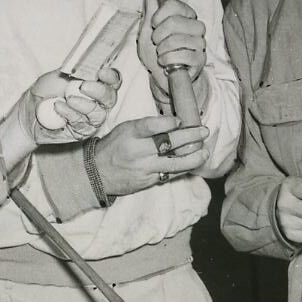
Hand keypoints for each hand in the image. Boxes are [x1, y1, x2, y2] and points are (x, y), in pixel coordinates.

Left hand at [1, 66, 122, 164]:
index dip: (111, 76)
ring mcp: (91, 119)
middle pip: (110, 98)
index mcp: (95, 84)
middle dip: (100, 91)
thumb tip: (87, 65)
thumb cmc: (45, 92)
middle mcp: (97, 102)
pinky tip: (58, 107)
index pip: (112, 80)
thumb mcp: (58, 75)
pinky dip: (70, 114)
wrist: (29, 111)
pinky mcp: (82, 132)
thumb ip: (75, 71)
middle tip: (84, 86)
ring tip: (68, 99)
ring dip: (84, 105)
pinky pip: (81, 124)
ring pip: (98, 114)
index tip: (101, 73)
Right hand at [92, 114, 209, 196]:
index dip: (168, 123)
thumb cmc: (114, 146)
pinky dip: (182, 168)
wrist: (97, 173)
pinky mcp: (148, 181)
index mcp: (130, 134)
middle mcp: (137, 151)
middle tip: (204, 131)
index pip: (151, 126)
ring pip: (174, 163)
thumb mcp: (125, 130)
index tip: (180, 120)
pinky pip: (169, 174)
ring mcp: (144, 168)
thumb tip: (174, 123)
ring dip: (193, 158)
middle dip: (190, 136)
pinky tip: (192, 163)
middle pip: (168, 143)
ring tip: (205, 152)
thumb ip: (146, 126)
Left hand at [138, 0, 206, 83]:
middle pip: (174, 22)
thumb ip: (151, 5)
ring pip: (176, 40)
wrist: (161, 75)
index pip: (173, 5)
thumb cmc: (157, 50)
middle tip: (157, 43)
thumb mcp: (149, 27)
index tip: (153, 24)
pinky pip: (181, 56)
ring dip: (161, 50)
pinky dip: (167, 61)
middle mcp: (196, 27)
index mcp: (186, 15)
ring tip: (161, 54)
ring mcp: (200, 43)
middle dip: (158, 35)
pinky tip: (166, 63)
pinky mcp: (200, 60)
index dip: (158, 16)